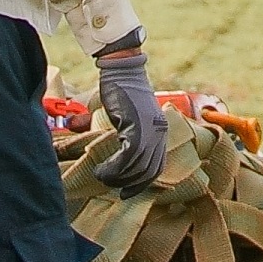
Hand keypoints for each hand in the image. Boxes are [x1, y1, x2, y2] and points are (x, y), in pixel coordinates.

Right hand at [90, 44, 170, 192]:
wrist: (122, 68)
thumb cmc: (121, 90)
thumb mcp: (126, 117)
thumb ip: (123, 134)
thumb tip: (106, 148)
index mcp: (160, 132)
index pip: (157, 167)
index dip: (143, 183)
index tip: (127, 192)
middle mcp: (159, 133)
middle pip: (149, 171)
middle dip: (131, 185)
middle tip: (114, 189)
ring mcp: (150, 130)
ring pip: (137, 167)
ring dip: (118, 177)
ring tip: (102, 176)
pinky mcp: (137, 126)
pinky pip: (128, 156)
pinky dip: (114, 168)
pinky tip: (102, 168)